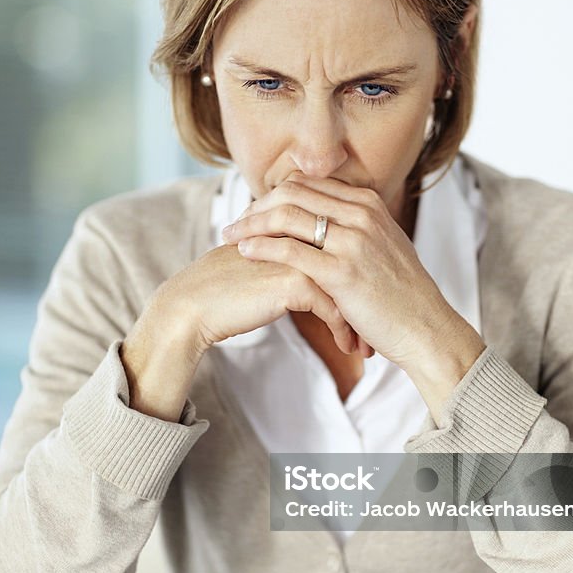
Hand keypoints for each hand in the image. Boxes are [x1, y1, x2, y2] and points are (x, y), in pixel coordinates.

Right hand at [158, 241, 356, 357]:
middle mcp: (303, 233)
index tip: (373, 307)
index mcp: (298, 224)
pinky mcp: (295, 281)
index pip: (347, 247)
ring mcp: (302, 254)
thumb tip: (326, 276)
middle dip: (368, 301)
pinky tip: (346, 348)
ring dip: (360, 320)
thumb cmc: (230, 289)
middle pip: (354, 265)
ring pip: (349, 287)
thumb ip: (296, 260)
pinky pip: (334, 308)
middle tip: (378, 329)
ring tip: (365, 346)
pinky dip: (344, 331)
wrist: (195, 305)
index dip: (362, 278)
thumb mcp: (270, 267)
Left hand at [222, 172, 476, 371]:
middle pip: (293, 193)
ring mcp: (353, 241)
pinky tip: (244, 253)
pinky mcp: (342, 271)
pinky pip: (289, 249)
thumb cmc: (403, 296)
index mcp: (370, 204)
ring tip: (230, 237)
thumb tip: (326, 222)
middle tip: (236, 223)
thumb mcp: (385, 247)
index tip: (255, 212)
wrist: (426, 328)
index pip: (310, 184)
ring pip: (287, 216)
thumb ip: (357, 228)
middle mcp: (361, 215)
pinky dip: (261, 247)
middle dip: (257, 206)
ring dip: (251, 224)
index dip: (275, 195)